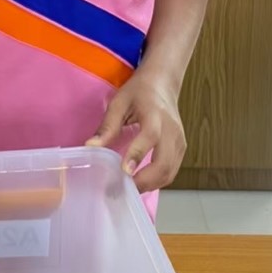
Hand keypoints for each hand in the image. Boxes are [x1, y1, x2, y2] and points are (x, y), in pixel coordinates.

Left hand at [86, 68, 185, 191]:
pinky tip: (142, 182)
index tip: (124, 171)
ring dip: (151, 185)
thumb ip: (107, 126)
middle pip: (165, 162)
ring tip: (129, 189)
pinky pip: (172, 170)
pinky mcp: (181, 148)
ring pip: (170, 171)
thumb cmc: (139, 91)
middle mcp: (172, 130)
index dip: (138, 154)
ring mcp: (180, 141)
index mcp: (155, 115)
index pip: (150, 136)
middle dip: (145, 180)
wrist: (163, 83)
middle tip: (123, 189)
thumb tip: (90, 147)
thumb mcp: (119, 103)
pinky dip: (158, 181)